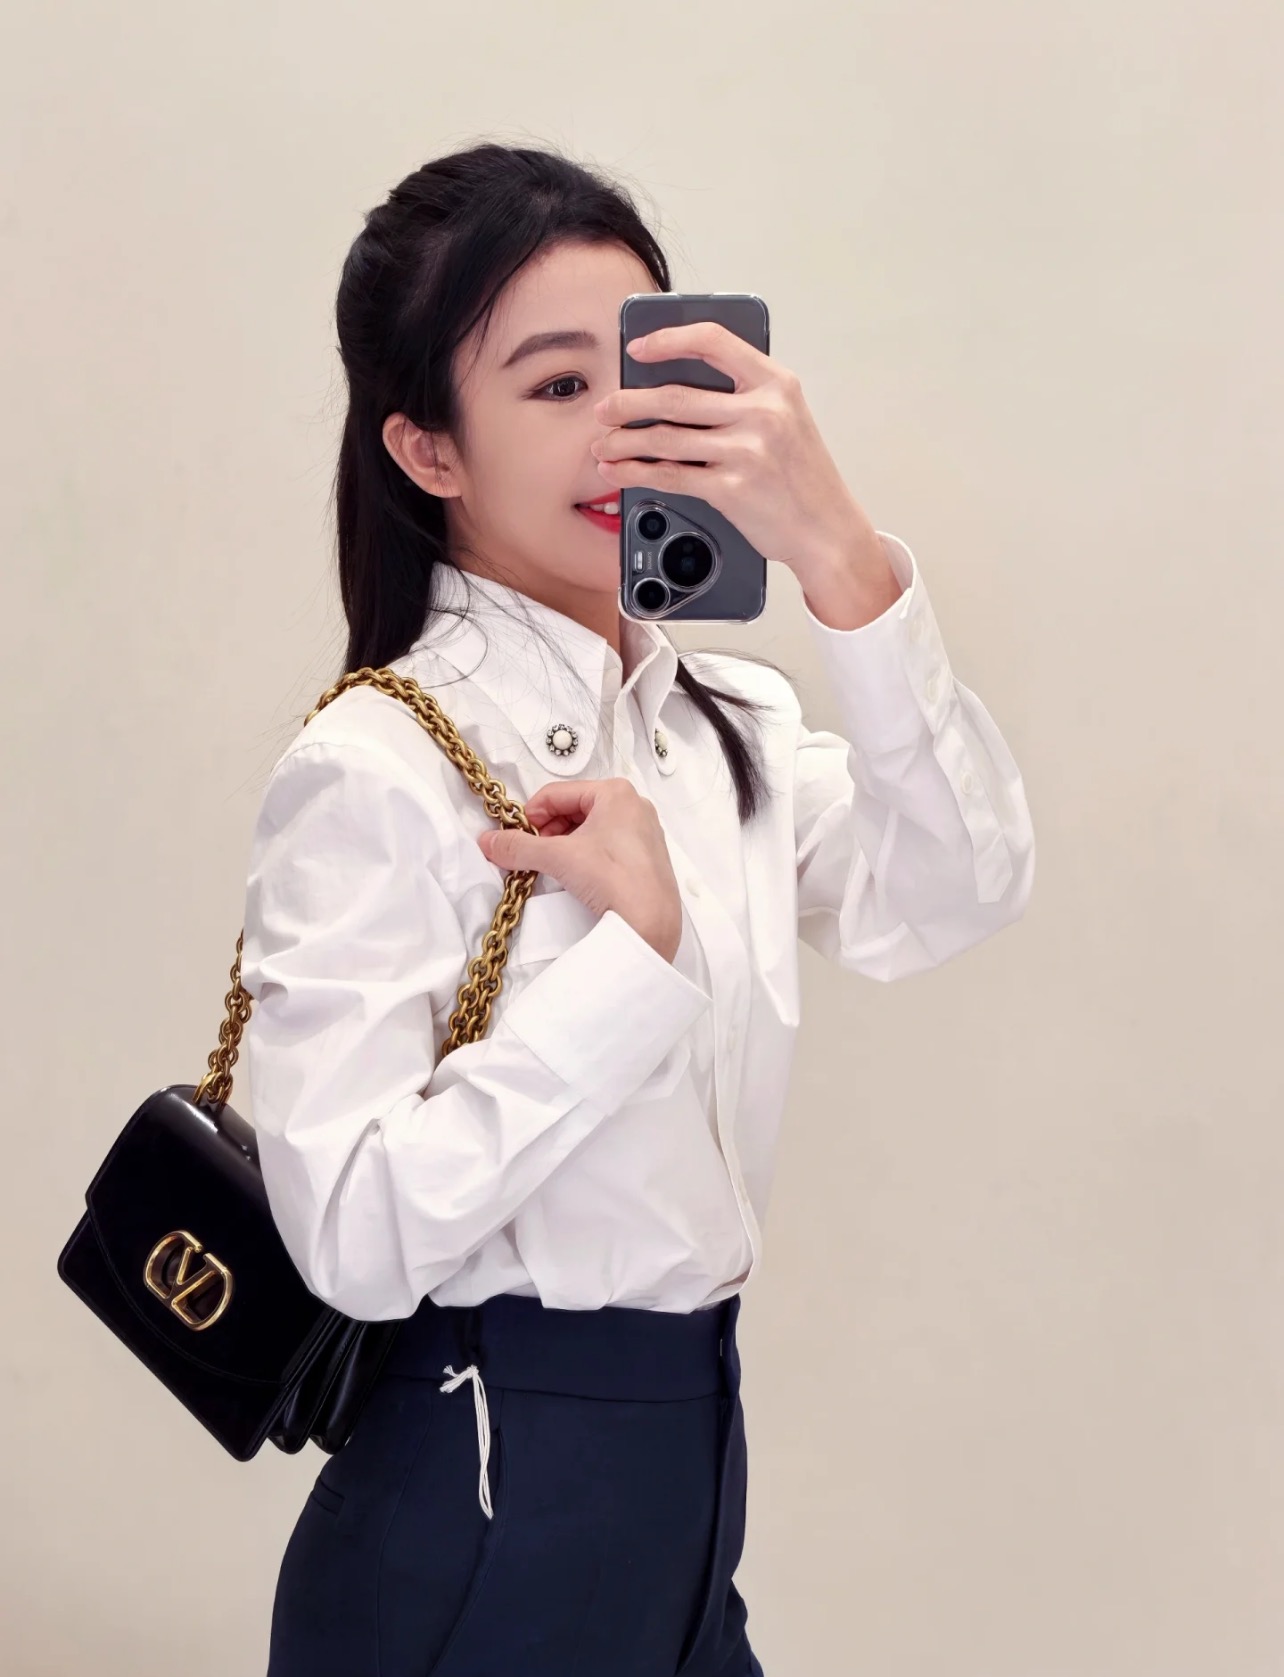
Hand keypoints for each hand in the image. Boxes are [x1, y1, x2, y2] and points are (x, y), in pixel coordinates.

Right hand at [477, 779, 683, 962]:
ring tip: (554, 868)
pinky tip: (578, 876)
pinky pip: (607, 845)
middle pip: (573, 809)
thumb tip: (489, 842)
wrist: (650, 923)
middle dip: (548, 831)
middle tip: (534, 855)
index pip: (557, 793)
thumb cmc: (614, 878)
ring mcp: (643, 831)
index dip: (531, 815)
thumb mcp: (557, 857)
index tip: (517, 837)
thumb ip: (518, 846)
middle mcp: (634, 805)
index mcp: (615, 792)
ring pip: (590, 828)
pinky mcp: (646, 857)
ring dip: (565, 845)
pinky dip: (585, 856)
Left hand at [591, 321, 883, 594]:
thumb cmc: (802, 477)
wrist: (827, 530)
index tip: (638, 348)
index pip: (713, 342)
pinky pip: (670, 475)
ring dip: (623, 441)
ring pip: (665, 438)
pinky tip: (619, 471)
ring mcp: (747, 451)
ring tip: (602, 443)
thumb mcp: (787, 419)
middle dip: (628, 402)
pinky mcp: (731, 489)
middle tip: (604, 408)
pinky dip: (635, 473)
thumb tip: (673, 390)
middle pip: (676, 396)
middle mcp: (763, 412)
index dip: (669, 340)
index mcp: (776, 383)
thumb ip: (744, 398)